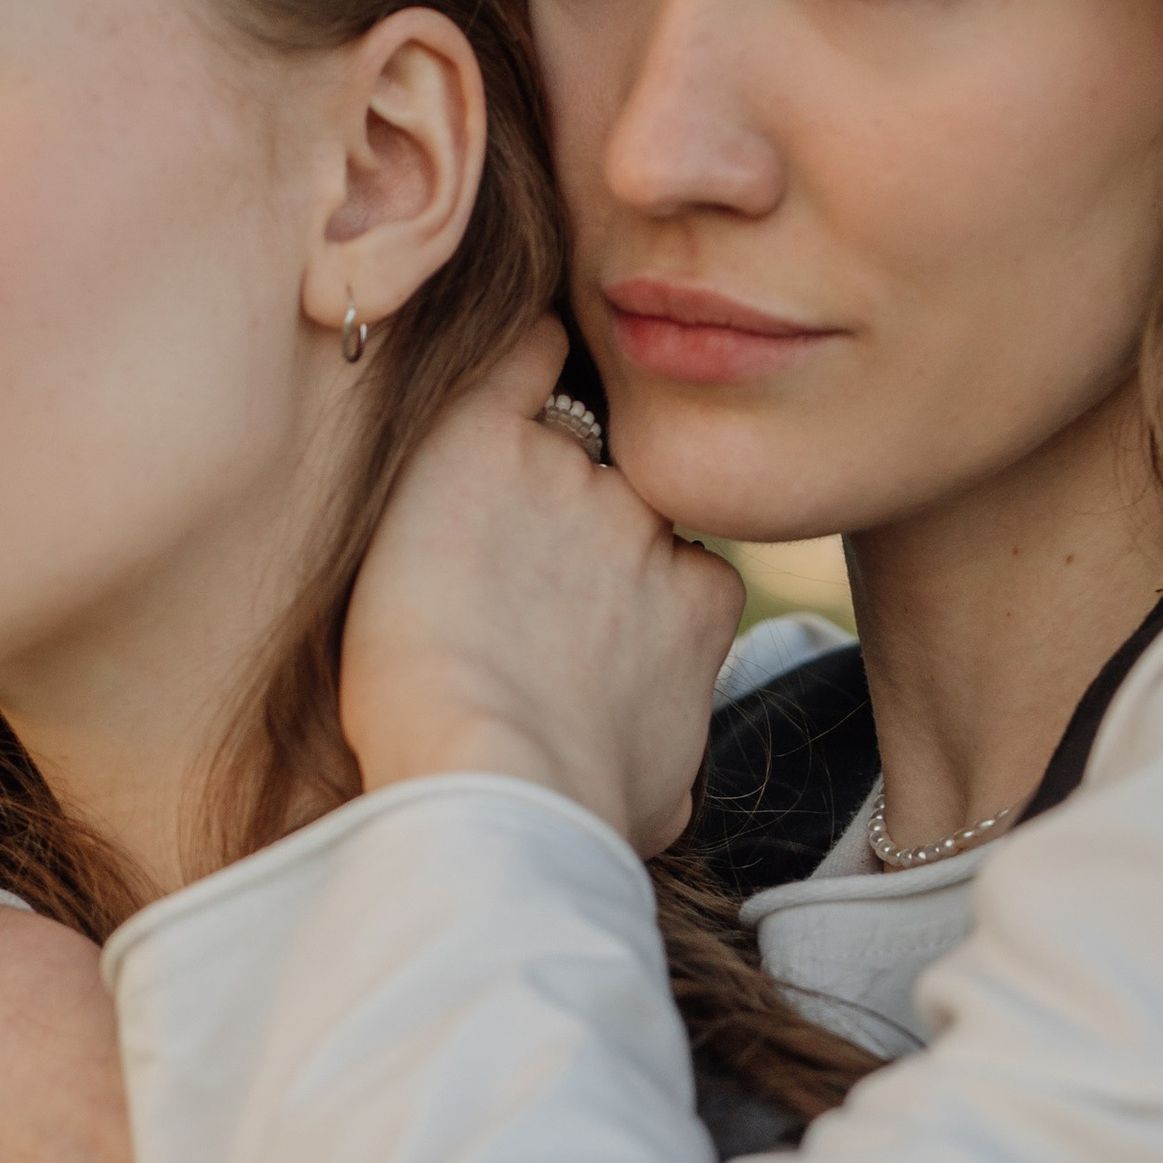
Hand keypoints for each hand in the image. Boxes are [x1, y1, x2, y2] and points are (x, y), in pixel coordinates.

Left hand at [340, 319, 746, 850]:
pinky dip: (517, 346)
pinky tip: (502, 353)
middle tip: (503, 571)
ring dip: (526, 460)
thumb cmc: (568, 815)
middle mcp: (650, 528)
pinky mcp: (485, 443)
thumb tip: (656, 787)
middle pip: (618, 497)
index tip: (555, 621)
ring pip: (563, 435)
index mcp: (695, 606)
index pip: (664, 560)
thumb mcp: (656, 802)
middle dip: (573, 522)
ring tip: (468, 508)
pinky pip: (519, 359)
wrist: (500, 784)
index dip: (610, 585)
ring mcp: (573, 478)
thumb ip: (663, 756)